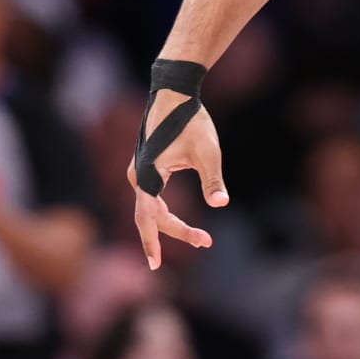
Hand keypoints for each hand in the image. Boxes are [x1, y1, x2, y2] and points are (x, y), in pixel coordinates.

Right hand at [126, 92, 226, 269]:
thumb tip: (221, 204)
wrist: (175, 93)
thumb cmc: (191, 120)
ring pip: (153, 209)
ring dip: (173, 225)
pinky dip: (167, 213)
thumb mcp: (208, 152)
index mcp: (148, 175)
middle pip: (153, 217)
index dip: (151, 242)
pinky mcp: (145, 169)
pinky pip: (152, 200)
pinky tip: (183, 224)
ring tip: (202, 238)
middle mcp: (137, 176)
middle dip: (178, 232)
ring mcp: (139, 173)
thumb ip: (213, 180)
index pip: (147, 217)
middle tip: (206, 242)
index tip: (156, 265)